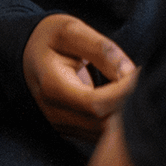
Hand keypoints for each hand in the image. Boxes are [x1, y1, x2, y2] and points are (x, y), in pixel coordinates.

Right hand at [23, 13, 137, 141]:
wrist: (27, 56)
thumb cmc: (50, 40)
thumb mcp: (71, 31)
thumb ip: (100, 48)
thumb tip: (129, 71)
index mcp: (52, 87)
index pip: (96, 104)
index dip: (122, 92)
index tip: (136, 72)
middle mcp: (54, 114)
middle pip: (102, 123)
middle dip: (127, 103)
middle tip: (137, 77)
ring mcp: (61, 126)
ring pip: (104, 133)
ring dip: (123, 113)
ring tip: (128, 85)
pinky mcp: (70, 131)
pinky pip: (100, 134)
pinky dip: (116, 119)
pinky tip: (120, 97)